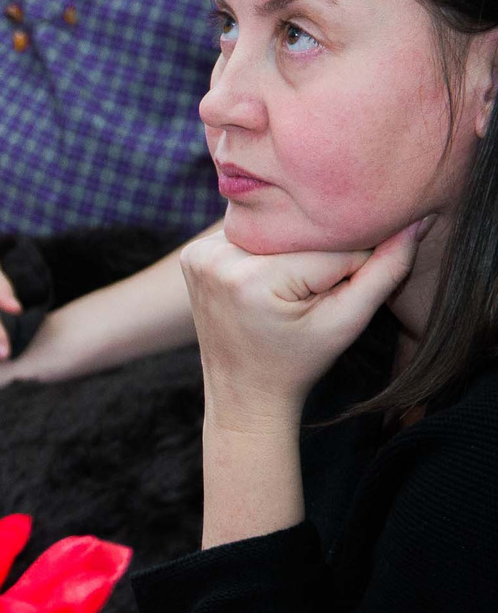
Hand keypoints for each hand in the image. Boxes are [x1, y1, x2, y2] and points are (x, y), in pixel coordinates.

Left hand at [182, 220, 425, 426]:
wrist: (243, 393)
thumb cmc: (297, 363)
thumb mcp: (347, 321)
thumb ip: (387, 269)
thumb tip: (417, 219)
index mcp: (251, 276)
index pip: (330, 244)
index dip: (348, 267)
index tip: (334, 297)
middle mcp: (216, 257)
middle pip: (301, 231)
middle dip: (320, 254)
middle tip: (312, 295)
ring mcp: (199, 255)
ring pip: (279, 228)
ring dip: (294, 249)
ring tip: (287, 292)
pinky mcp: (195, 255)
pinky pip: (252, 234)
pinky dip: (269, 251)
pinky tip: (266, 282)